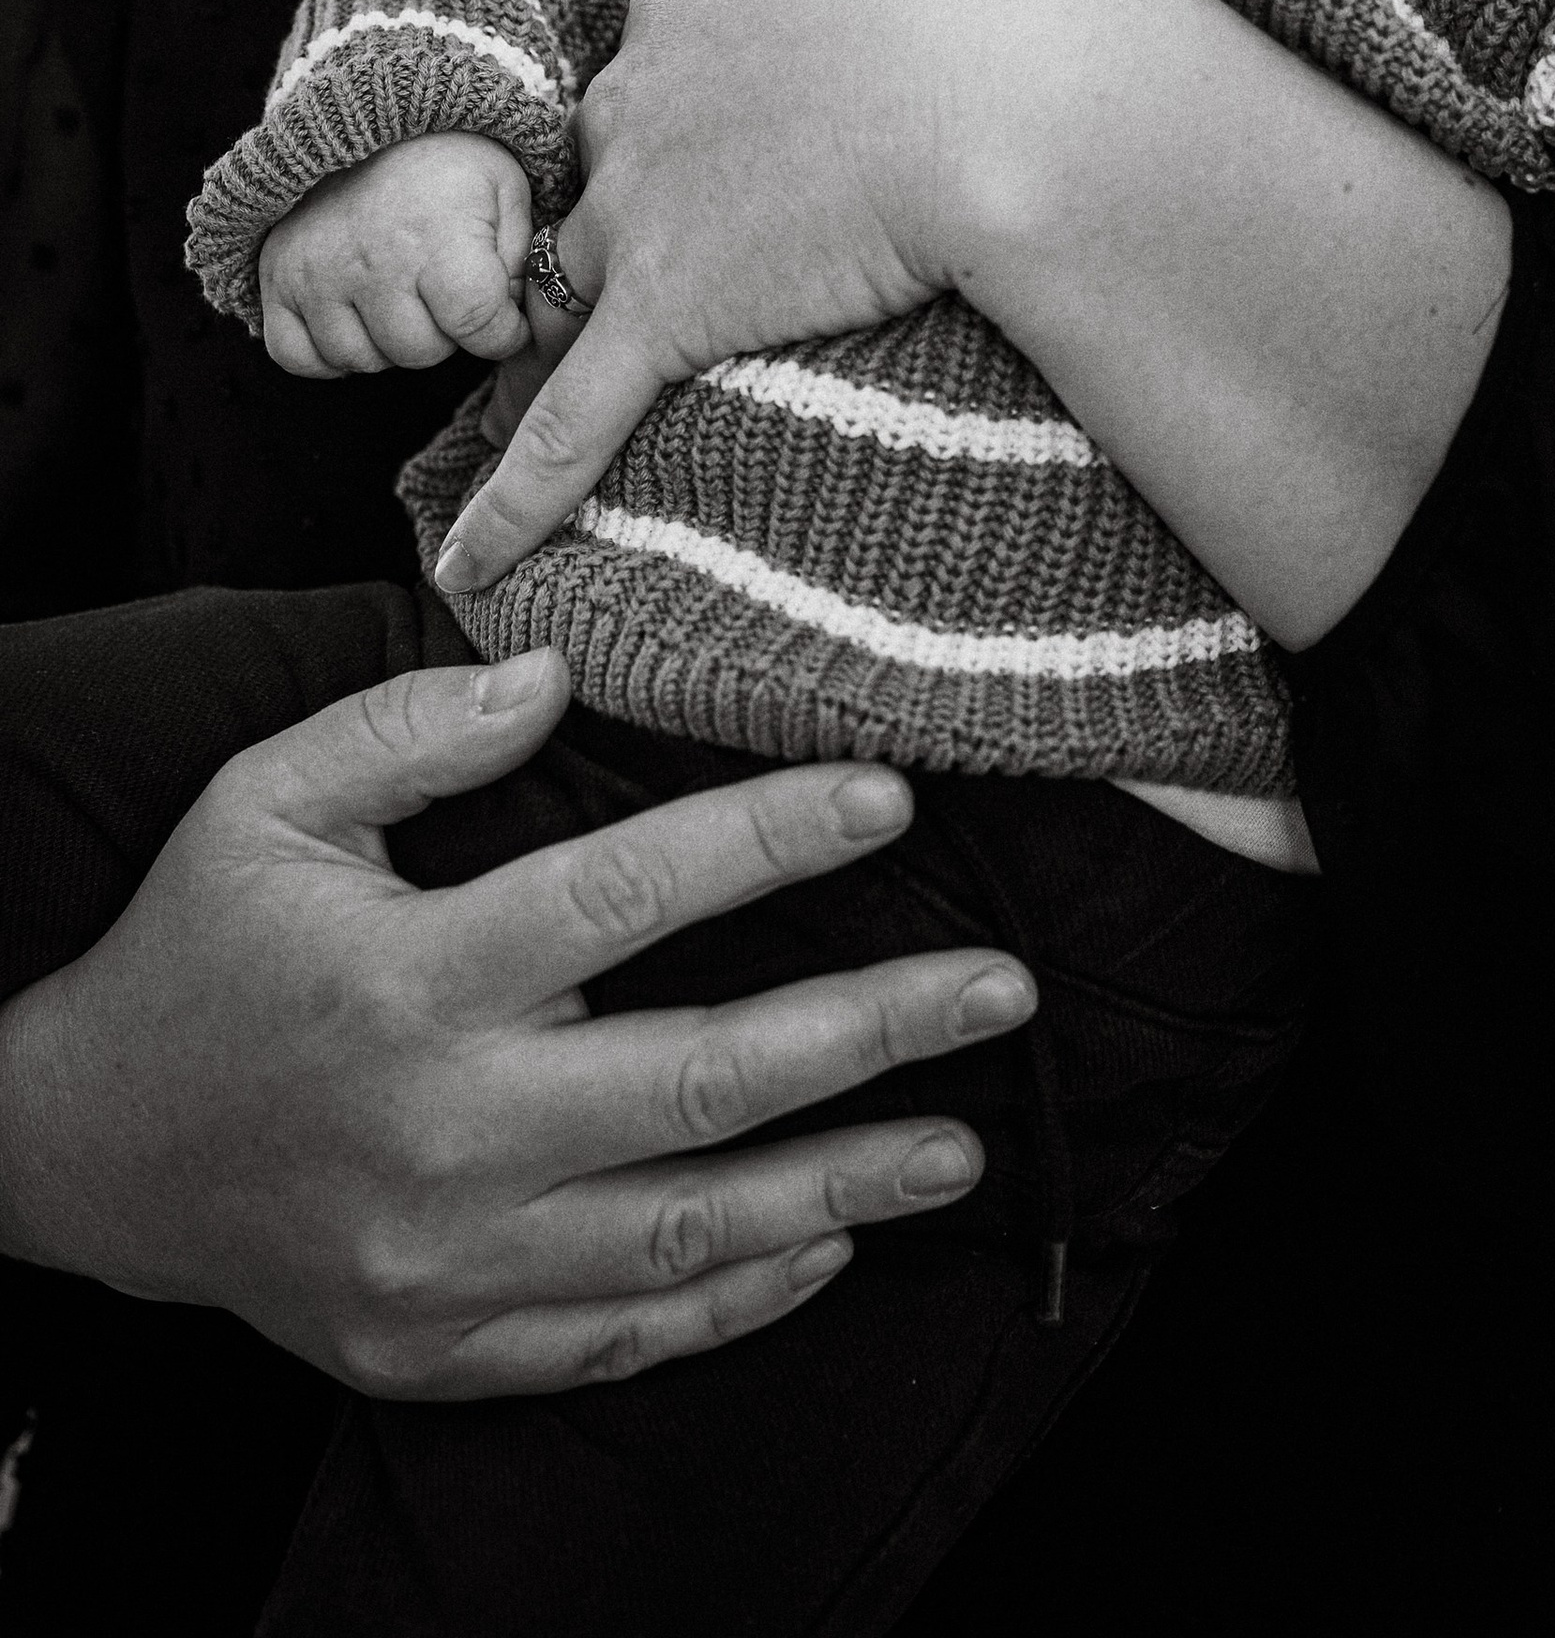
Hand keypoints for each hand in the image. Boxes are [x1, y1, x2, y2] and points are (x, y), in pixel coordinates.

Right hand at [0, 648, 1029, 1395]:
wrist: (84, 1152)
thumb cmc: (198, 953)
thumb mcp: (265, 805)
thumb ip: (407, 731)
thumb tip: (550, 674)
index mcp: (409, 980)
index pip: (622, 897)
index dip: (765, 842)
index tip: (886, 800)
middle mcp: (443, 1130)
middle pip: (698, 1084)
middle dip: (870, 1031)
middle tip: (998, 990)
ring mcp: (446, 1259)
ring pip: (686, 1227)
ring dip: (844, 1183)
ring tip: (960, 1141)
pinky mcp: (443, 1346)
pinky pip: (620, 1333)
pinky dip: (735, 1296)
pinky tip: (829, 1241)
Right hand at [262, 133, 534, 379]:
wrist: (368, 113)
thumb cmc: (448, 161)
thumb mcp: (506, 191)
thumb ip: (518, 262)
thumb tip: (507, 320)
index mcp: (438, 236)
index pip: (477, 326)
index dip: (501, 334)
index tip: (503, 322)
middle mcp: (372, 261)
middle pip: (420, 352)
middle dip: (446, 334)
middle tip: (445, 296)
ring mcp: (316, 273)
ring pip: (362, 360)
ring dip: (389, 342)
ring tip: (403, 298)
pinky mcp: (277, 278)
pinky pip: (297, 356)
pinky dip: (327, 353)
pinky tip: (355, 320)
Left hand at [435, 0, 1024, 590]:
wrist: (1013, 82)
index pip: (665, 49)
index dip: (703, 91)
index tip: (750, 120)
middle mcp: (646, 89)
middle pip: (609, 156)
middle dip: (637, 196)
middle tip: (699, 236)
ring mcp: (646, 203)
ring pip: (573, 272)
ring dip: (557, 321)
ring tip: (543, 375)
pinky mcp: (670, 307)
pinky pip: (571, 420)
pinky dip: (515, 498)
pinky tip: (473, 564)